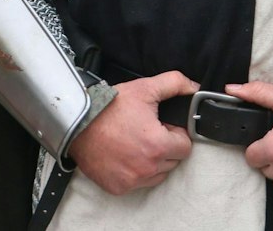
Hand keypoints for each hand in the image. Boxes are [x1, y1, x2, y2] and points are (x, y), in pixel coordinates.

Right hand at [69, 71, 197, 195]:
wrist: (77, 123)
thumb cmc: (110, 107)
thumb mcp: (145, 88)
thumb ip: (175, 84)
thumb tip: (195, 88)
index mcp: (158, 145)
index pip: (185, 147)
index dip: (176, 134)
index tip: (162, 126)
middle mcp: (147, 168)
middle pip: (172, 161)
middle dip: (165, 147)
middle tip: (147, 132)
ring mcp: (133, 181)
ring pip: (158, 175)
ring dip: (153, 162)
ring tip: (135, 143)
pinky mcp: (119, 188)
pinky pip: (139, 184)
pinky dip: (136, 172)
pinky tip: (125, 155)